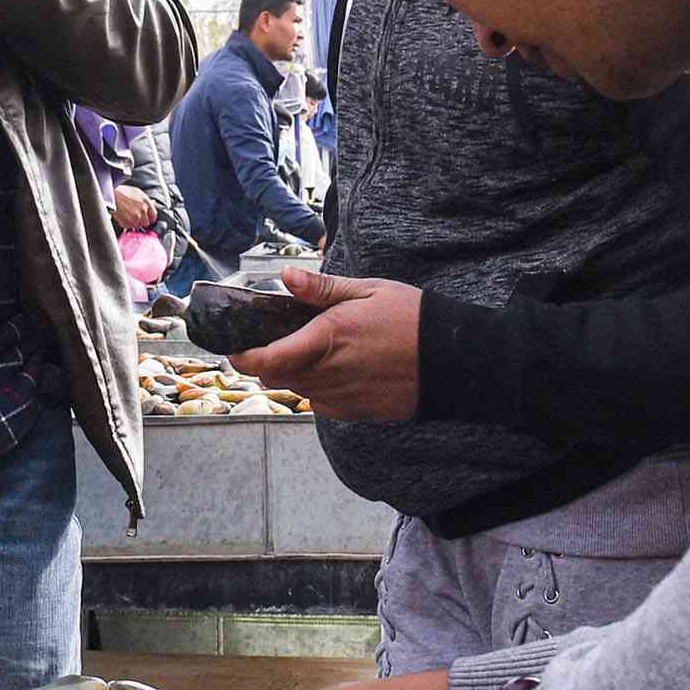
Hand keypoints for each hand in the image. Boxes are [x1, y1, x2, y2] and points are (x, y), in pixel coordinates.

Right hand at [110, 184, 157, 233]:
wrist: (111, 195)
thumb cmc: (122, 192)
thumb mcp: (137, 192)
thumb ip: (146, 201)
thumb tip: (151, 204)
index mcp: (146, 203)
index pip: (153, 216)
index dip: (150, 217)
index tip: (147, 218)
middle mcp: (142, 211)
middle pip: (146, 223)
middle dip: (141, 221)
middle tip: (135, 216)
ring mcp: (135, 218)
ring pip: (137, 226)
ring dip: (133, 222)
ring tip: (127, 214)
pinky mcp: (127, 222)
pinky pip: (128, 226)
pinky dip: (125, 223)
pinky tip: (123, 216)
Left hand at [233, 266, 422, 420]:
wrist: (454, 359)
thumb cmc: (414, 319)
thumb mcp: (369, 290)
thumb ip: (322, 289)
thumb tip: (287, 277)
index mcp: (328, 338)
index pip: (266, 359)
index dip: (242, 356)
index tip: (235, 346)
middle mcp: (329, 373)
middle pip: (276, 376)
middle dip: (267, 360)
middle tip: (274, 339)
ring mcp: (343, 396)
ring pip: (298, 390)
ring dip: (294, 372)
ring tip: (311, 349)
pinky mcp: (357, 411)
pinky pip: (322, 403)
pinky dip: (318, 387)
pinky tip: (336, 368)